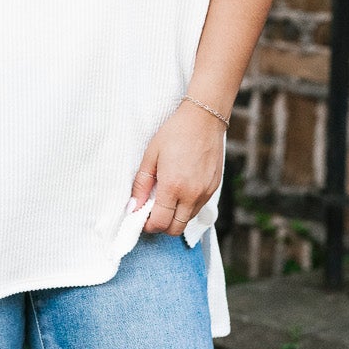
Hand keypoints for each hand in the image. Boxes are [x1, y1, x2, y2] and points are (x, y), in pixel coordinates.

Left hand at [129, 101, 225, 236]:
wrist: (204, 119)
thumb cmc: (175, 133)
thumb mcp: (151, 156)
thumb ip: (142, 184)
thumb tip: (134, 206)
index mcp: (173, 186)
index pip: (160, 223)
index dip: (148, 226)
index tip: (142, 218)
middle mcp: (192, 194)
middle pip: (176, 228)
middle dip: (162, 226)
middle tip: (153, 213)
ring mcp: (205, 192)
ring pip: (188, 220)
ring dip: (176, 216)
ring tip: (167, 198)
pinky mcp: (214, 188)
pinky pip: (199, 207)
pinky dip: (187, 206)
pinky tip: (181, 190)